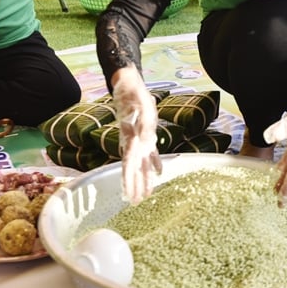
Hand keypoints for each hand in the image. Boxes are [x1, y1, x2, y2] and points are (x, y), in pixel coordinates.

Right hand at [112, 69, 161, 203]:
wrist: (127, 85)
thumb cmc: (132, 94)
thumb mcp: (139, 105)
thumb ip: (141, 121)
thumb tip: (143, 136)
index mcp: (130, 137)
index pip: (127, 163)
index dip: (127, 179)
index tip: (127, 192)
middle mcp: (133, 142)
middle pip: (133, 168)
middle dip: (134, 186)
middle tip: (134, 203)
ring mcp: (139, 140)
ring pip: (142, 164)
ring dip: (144, 179)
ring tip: (145, 196)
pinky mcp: (146, 135)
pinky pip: (150, 153)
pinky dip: (155, 164)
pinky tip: (159, 174)